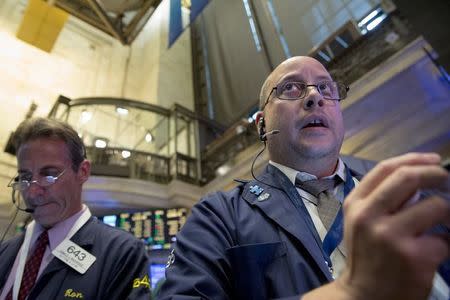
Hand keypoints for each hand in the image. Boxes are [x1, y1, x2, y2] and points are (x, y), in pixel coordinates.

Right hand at [338, 153, 449, 299]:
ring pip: (436, 206)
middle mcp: (369, 216)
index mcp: (356, 204)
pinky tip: (432, 252)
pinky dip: (444, 243)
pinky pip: (444, 239)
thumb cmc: (366, 255)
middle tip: (447, 179)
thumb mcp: (361, 222)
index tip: (433, 160)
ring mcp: (391, 236)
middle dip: (437, 174)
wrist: (364, 296)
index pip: (386, 169)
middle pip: (409, 178)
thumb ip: (380, 199)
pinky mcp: (414, 257)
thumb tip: (418, 177)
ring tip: (440, 225)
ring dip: (446, 212)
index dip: (414, 159)